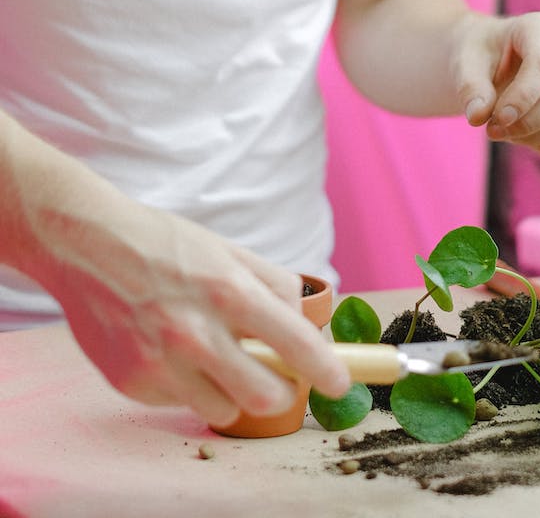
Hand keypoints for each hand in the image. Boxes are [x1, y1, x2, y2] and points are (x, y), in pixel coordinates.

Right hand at [34, 200, 350, 426]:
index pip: (295, 344)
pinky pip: (180, 403)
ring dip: (231, 392)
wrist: (84, 243)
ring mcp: (160, 362)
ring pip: (224, 411)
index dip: (327, 370)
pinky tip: (169, 351)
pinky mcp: (132, 382)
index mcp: (230, 292)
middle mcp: (196, 333)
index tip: (340, 383)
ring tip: (212, 358)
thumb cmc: (164, 244)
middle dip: (281, 392)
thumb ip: (275, 286)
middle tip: (277, 378)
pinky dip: (187, 386)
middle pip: (266, 397)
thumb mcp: (229, 251)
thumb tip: (305, 323)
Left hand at [454, 12, 539, 155]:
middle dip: (527, 124)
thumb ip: (470, 89)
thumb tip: (478, 115)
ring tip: (506, 130)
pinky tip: (525, 138)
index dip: (523, 98)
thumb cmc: (478, 61)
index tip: (497, 119)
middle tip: (492, 130)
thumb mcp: (464, 66)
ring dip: (534, 137)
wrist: (487, 68)